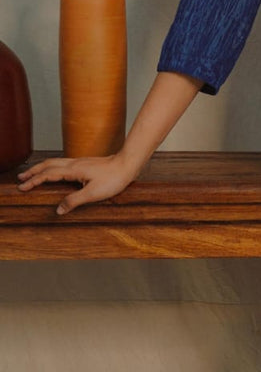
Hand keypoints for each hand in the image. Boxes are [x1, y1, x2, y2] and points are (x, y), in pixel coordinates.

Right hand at [17, 154, 138, 214]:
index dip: (34, 181)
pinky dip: (52, 166)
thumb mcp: (93, 193)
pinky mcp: (85, 163)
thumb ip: (74, 201)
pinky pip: (63, 163)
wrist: (128, 164)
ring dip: (42, 167)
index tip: (22, 186)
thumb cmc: (114, 178)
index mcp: (73, 170)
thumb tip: (59, 209)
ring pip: (55, 162)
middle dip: (33, 171)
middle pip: (48, 165)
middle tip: (21, 178)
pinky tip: (55, 171)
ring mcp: (79, 162)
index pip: (48, 175)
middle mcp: (74, 163)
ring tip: (33, 173)